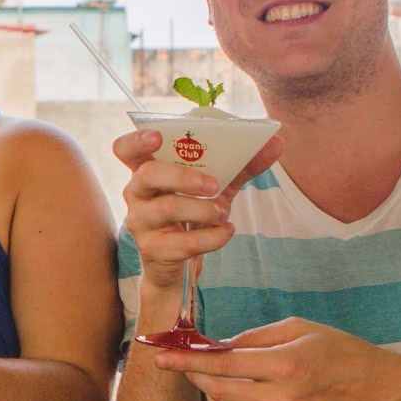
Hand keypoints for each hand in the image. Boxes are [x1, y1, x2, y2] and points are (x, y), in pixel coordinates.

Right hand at [112, 124, 280, 291]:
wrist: (178, 264)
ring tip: (224, 212)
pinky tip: (226, 232)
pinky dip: (212, 237)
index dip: (136, 140)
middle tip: (213, 185)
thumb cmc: (192, 213)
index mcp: (145, 170)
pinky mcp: (153, 250)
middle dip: (183, 176)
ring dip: (203, 209)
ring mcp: (140, 223)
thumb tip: (277, 142)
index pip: (124, 149)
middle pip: (147, 174)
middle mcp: (136, 194)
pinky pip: (183, 242)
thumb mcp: (215, 186)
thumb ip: (242, 164)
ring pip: (167, 208)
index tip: (156, 137)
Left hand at [151, 317, 400, 400]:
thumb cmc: (339, 353)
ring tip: (227, 381)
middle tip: (194, 366)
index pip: (221, 364)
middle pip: (218, 393)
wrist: (376, 392)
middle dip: (198, 377)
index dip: (185, 361)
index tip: (161, 357)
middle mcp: (283, 400)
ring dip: (217, 397)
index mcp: (284, 366)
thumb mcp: (298, 329)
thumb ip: (254, 338)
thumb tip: (218, 345)